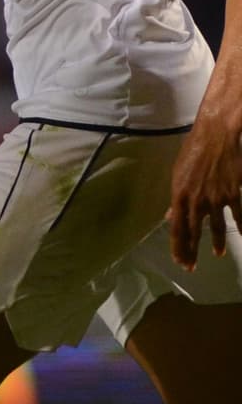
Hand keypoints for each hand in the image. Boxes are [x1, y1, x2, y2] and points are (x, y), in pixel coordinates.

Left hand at [168, 107, 241, 267]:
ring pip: (215, 227)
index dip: (178, 247)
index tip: (180, 261)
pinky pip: (238, 215)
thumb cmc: (193, 152)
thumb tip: (169, 216)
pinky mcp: (232, 193)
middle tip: (192, 267)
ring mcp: (215, 199)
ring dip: (216, 242)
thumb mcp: (178, 174)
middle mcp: (196, 201)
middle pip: (193, 233)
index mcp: (179, 196)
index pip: (176, 229)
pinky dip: (241, 226)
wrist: (216, 136)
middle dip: (192, 252)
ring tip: (218, 254)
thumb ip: (175, 199)